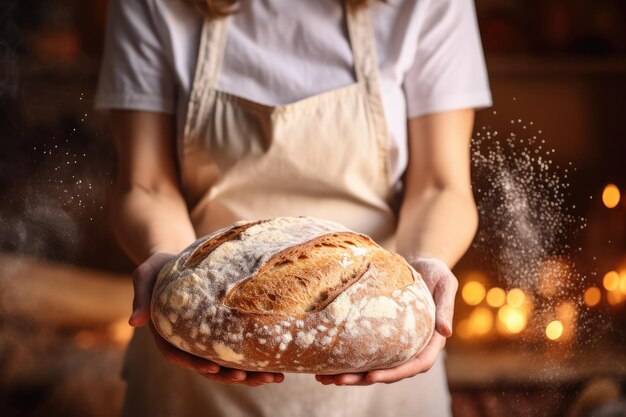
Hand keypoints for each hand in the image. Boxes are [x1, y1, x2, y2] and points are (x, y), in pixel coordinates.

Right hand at [130, 252, 284, 386]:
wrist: (176, 259)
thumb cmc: (159, 267)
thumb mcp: (144, 275)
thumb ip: (140, 297)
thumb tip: (135, 322)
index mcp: (169, 334)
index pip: (181, 356)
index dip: (196, 365)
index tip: (214, 369)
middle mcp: (189, 342)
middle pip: (209, 367)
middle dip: (231, 376)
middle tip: (252, 378)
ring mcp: (207, 339)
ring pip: (228, 364)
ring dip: (251, 374)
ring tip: (275, 377)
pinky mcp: (223, 330)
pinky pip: (240, 348)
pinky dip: (257, 357)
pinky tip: (278, 361)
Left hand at [315, 257, 456, 385]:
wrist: (420, 263)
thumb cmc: (435, 271)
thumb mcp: (445, 284)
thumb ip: (446, 307)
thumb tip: (446, 332)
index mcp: (431, 341)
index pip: (416, 365)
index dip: (394, 373)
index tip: (373, 377)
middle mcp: (412, 348)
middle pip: (389, 372)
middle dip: (362, 379)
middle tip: (337, 380)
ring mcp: (396, 344)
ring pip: (373, 366)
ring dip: (350, 375)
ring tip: (324, 378)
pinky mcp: (381, 336)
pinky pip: (364, 351)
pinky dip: (346, 359)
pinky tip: (325, 362)